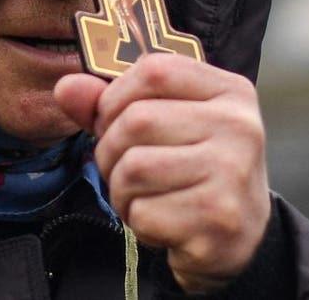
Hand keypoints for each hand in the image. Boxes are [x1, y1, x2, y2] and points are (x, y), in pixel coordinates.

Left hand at [54, 54, 271, 292]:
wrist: (242, 238)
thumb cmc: (195, 171)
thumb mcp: (166, 125)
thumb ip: (113, 103)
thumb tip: (66, 87)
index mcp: (230, 91)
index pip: (155, 69)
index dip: (117, 95)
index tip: (115, 121)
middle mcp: (238, 126)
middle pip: (136, 120)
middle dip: (111, 151)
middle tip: (126, 171)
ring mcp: (232, 172)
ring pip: (134, 168)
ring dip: (121, 191)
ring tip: (144, 197)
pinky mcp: (218, 217)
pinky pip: (143, 213)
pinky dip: (138, 222)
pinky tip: (162, 223)